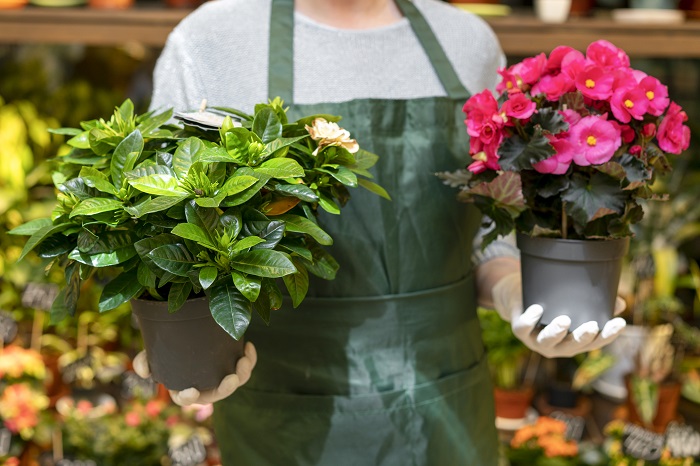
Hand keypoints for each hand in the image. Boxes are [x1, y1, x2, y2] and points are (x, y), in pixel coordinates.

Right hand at [133, 341, 256, 405]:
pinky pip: (245, 367)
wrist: (190, 337)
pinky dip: (249, 358)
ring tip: (243, 360)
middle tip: (231, 379)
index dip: (188, 398)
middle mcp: (205, 387)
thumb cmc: (171, 349)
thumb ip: (146, 361)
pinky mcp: (234, 366)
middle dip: (226, 389)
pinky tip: (247, 346)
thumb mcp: (154, 353)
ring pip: (236, 382)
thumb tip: (143, 371)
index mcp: (185, 388)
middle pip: (218, 394)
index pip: (186, 399)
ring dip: (242, 374)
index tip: (191, 391)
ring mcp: (221, 378)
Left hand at [491, 274, 626, 357]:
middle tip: (592, 326)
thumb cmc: (550, 300)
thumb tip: (621, 303)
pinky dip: (530, 320)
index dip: (607, 336)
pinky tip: (537, 310)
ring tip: (564, 320)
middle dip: (581, 338)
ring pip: (546, 342)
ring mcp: (535, 340)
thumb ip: (595, 304)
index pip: (593, 343)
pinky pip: (523, 328)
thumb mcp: (572, 301)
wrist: (518, 296)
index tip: (620, 323)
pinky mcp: (518, 330)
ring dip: (555, 333)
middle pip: (570, 347)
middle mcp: (555, 346)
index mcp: (572, 342)